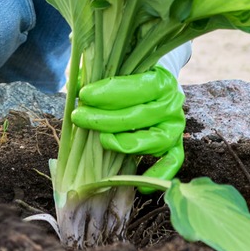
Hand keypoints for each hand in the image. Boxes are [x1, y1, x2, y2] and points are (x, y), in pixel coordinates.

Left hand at [71, 66, 185, 186]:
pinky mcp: (175, 146)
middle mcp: (172, 104)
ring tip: (101, 140)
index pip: (137, 88)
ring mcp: (175, 127)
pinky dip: (157, 174)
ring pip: (153, 141)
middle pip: (138, 116)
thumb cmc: (131, 75)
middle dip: (105, 118)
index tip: (84, 94)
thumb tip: (74, 86)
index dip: (109, 92)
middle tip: (79, 117)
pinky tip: (138, 183)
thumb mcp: (120, 67)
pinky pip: (171, 163)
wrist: (155, 83)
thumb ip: (100, 73)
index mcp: (161, 81)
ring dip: (124, 144)